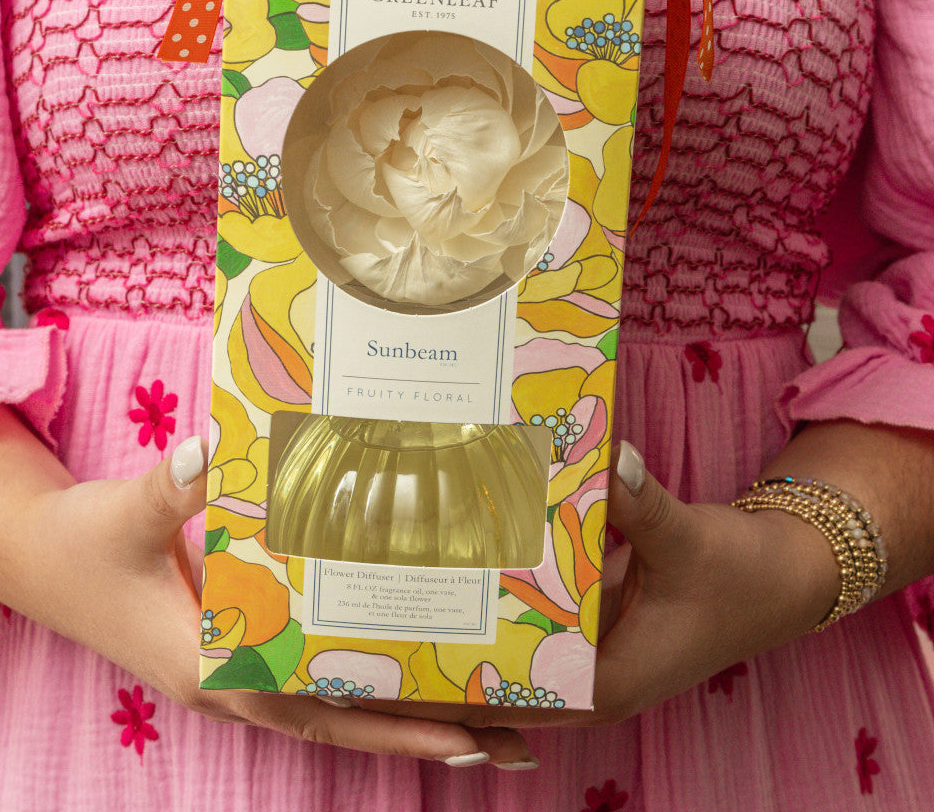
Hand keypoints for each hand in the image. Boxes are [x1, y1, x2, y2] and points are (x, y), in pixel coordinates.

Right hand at [21, 429, 536, 765]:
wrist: (37, 555)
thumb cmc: (78, 544)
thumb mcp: (124, 514)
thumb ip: (169, 488)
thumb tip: (209, 448)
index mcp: (211, 667)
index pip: (316, 709)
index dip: (390, 724)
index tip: (467, 731)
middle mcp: (235, 679)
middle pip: (344, 719)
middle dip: (423, 730)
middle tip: (513, 736)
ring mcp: (239, 665)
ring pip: (333, 701)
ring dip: (401, 710)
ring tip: (484, 712)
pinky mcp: (237, 643)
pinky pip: (312, 668)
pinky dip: (359, 675)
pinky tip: (398, 658)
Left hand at [364, 441, 837, 732]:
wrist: (782, 573)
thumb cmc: (743, 576)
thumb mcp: (690, 542)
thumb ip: (646, 507)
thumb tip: (613, 456)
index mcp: (605, 685)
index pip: (507, 704)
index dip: (445, 690)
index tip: (386, 664)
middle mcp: (588, 676)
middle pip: (497, 674)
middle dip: (442, 647)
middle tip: (376, 604)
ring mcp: (589, 645)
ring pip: (515, 638)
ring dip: (473, 612)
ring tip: (406, 572)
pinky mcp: (593, 614)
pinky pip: (538, 604)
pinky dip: (510, 581)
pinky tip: (470, 543)